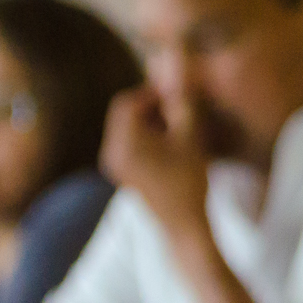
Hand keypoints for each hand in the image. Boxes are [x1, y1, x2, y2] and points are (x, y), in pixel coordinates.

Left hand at [101, 85, 212, 239]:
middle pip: (124, 114)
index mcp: (123, 142)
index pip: (127, 102)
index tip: (176, 94)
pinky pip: (129, 143)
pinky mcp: (122, 173)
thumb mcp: (191, 137)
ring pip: (127, 128)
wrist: (183, 224)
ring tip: (179, 126)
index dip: (151, 93)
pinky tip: (172, 144)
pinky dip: (147, 136)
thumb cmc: (190, 179)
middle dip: (151, 107)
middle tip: (179, 108)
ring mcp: (114, 164)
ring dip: (151, 121)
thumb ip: (183, 104)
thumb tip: (178, 79)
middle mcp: (111, 152)